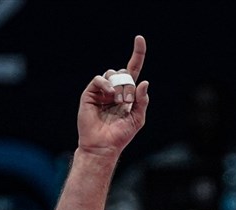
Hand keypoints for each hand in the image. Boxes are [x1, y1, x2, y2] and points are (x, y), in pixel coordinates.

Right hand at [77, 35, 149, 155]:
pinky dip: (107, 84)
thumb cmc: (121, 134)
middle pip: (125, 73)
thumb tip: (144, 81)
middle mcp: (114, 89)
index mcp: (127, 94)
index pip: (133, 70)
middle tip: (128, 102)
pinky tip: (110, 95)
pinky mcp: (90, 93)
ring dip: (120, 87)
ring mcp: (102, 90)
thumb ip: (142, 100)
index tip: (140, 38)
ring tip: (119, 102)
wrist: (104, 145)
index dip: (137, 54)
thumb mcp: (138, 118)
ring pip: (113, 74)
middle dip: (130, 86)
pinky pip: (100, 79)